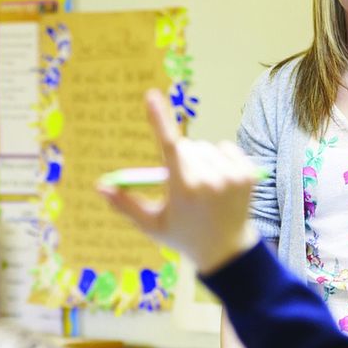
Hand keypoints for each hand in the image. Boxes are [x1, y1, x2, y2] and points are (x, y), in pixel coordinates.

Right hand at [97, 89, 258, 274]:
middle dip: (180, 159)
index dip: (159, 119)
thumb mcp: (152, 225)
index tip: (151, 96)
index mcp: (184, 190)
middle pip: (185, 146)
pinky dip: (220, 158)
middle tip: (185, 186)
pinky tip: (220, 181)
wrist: (228, 251)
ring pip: (206, 147)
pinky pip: (226, 148)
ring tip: (204, 188)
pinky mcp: (248, 174)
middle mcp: (209, 181)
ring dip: (200, 160)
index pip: (168, 147)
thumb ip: (125, 205)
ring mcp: (231, 177)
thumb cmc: (183, 236)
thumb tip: (99, 186)